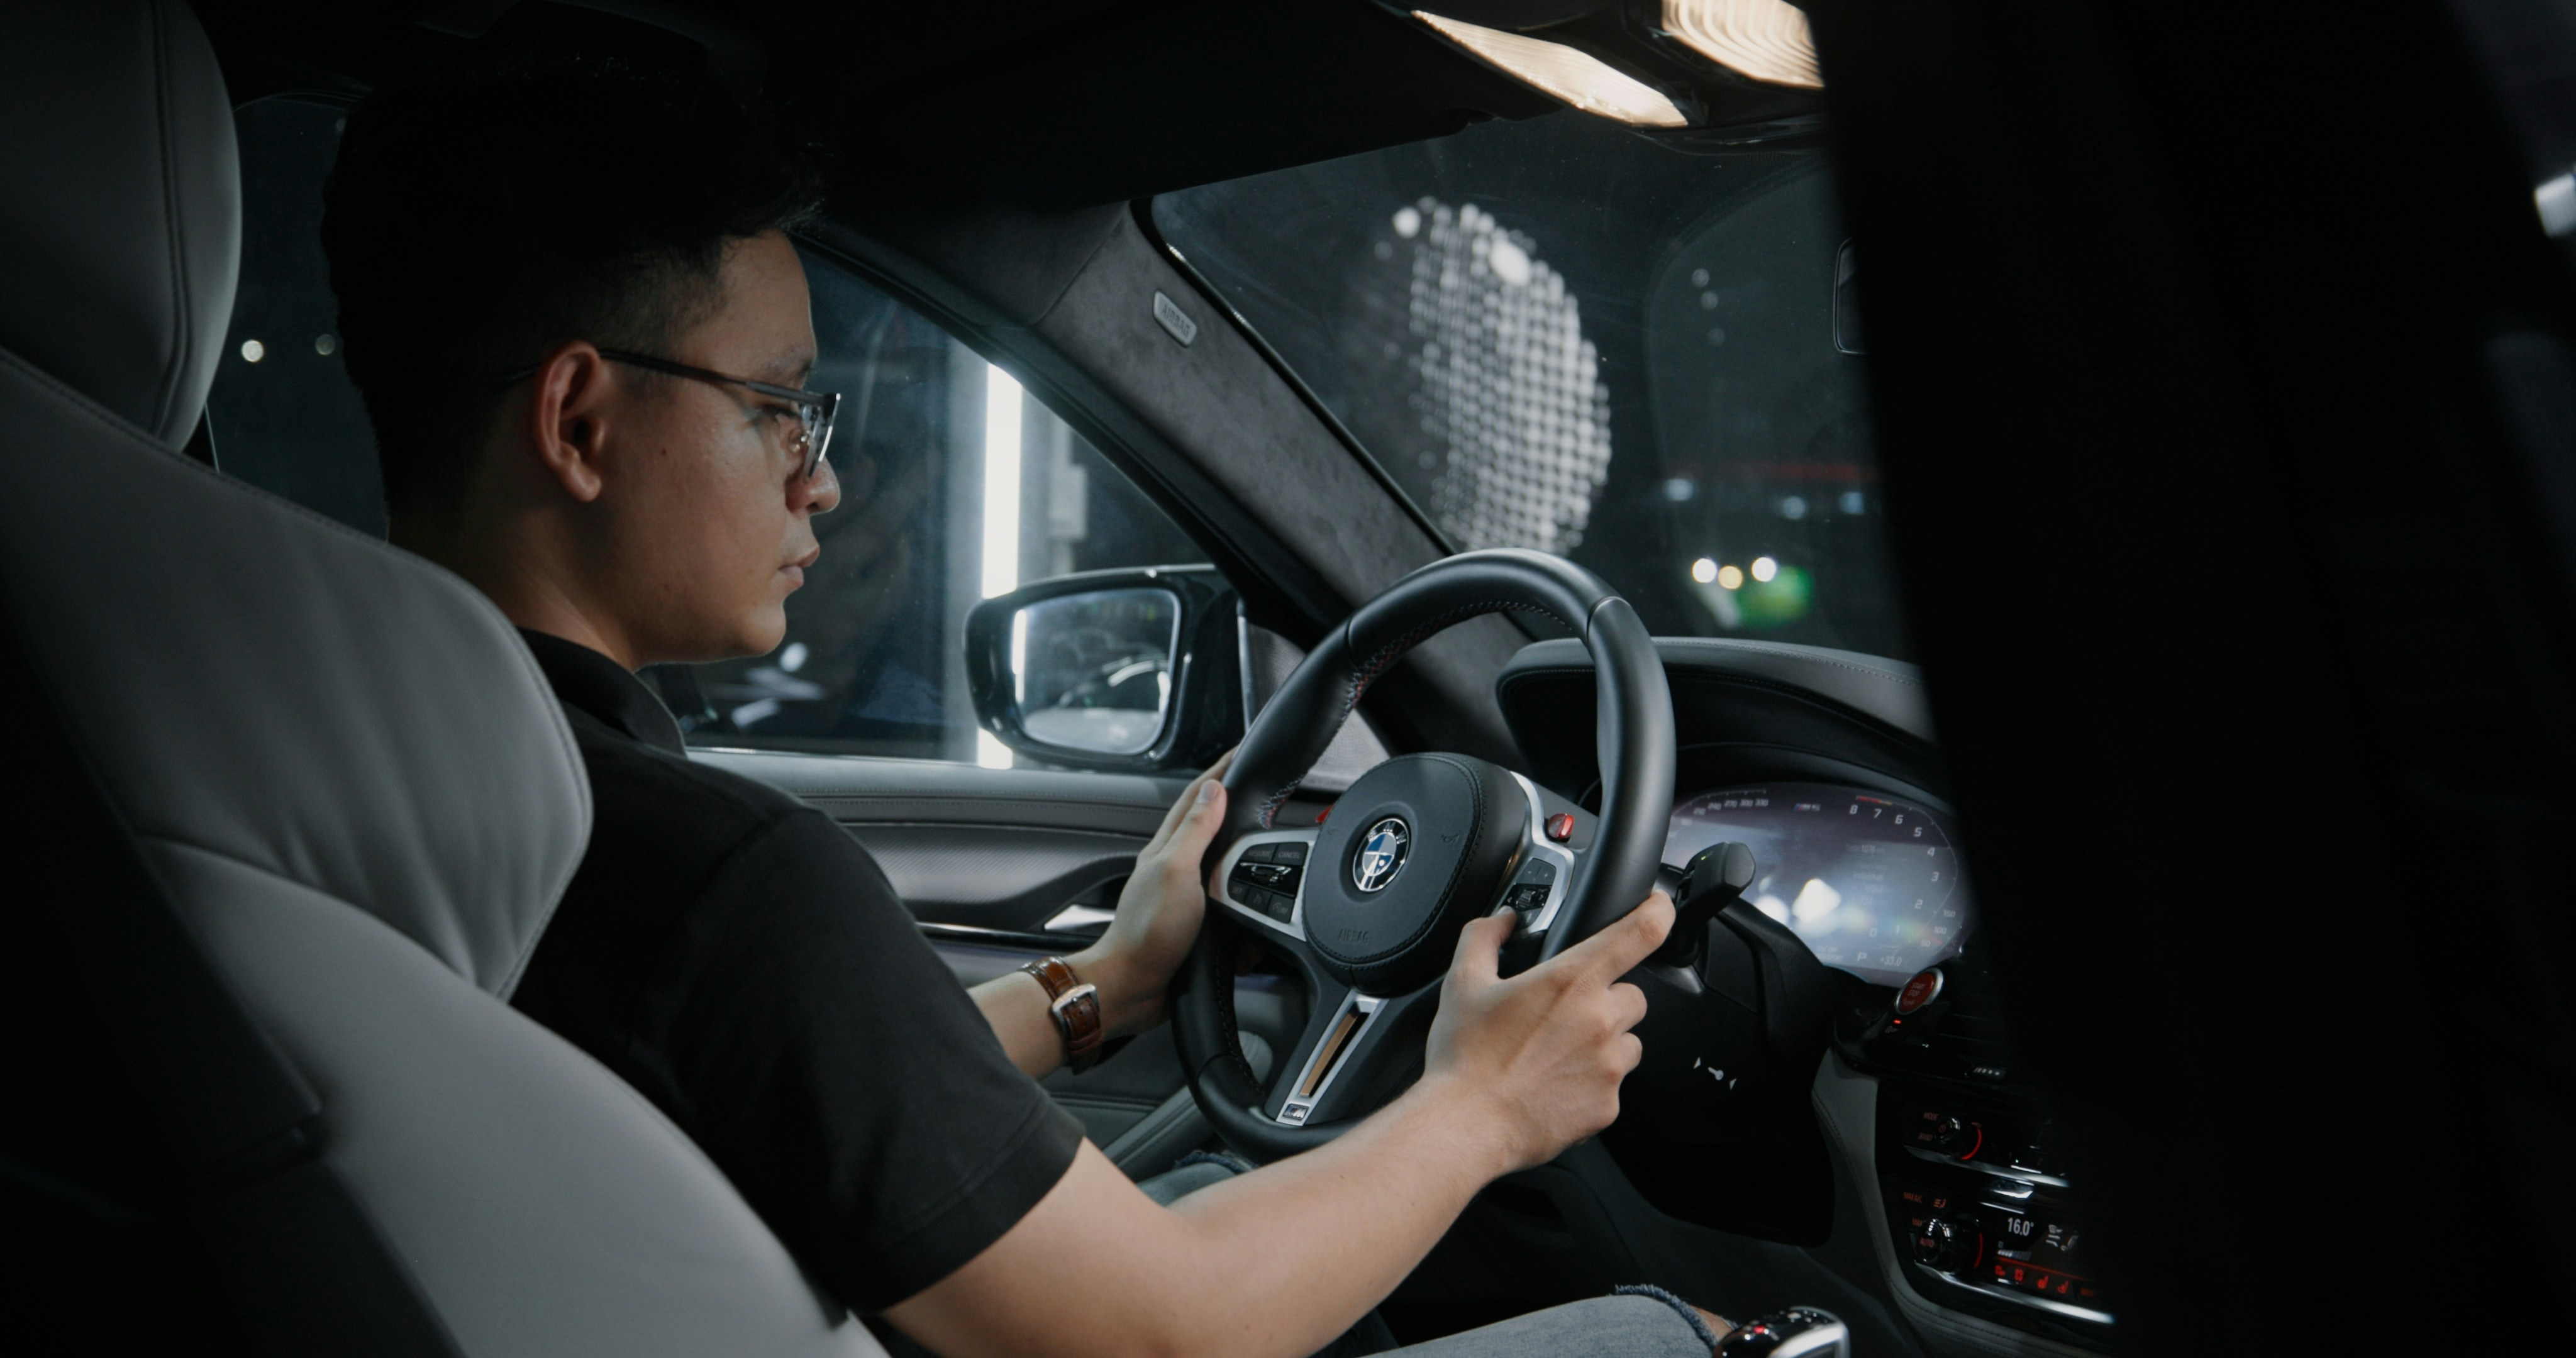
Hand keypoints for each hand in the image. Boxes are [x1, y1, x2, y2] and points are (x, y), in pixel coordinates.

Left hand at [1072, 751, 1233, 1036]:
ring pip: (1218, 862)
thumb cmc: (1148, 933)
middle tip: (1257, 787)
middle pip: (1208, 824)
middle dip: (1233, 803)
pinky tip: (1249, 895)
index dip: (1220, 771)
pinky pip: (1224, 901)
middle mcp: (1174, 867)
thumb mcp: (1177, 872)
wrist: (1133, 987)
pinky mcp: (1193, 924)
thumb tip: (1214, 789)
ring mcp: (1183, 896)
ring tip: (1258, 833)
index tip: (1241, 751)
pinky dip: (1241, 897)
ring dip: (1239, 849)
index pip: (1197, 796)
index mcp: (1168, 848)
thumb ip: (1195, 830)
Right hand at [1415, 891, 1675, 1174]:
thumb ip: (1486, 937)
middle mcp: (1601, 1020)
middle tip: (1567, 1013)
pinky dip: (1593, 1082)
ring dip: (1605, 1041)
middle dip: (1607, 999)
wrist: (1465, 1126)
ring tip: (1559, 1053)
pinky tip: (1556, 1084)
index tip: (1658, 907)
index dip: (1659, 911)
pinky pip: (1614, 1084)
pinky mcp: (1608, 1105)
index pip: (1641, 932)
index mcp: (1572, 980)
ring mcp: (1609, 1066)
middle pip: (1634, 994)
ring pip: (1628, 1041)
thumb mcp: (1463, 982)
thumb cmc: (1465, 1058)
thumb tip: (1504, 920)